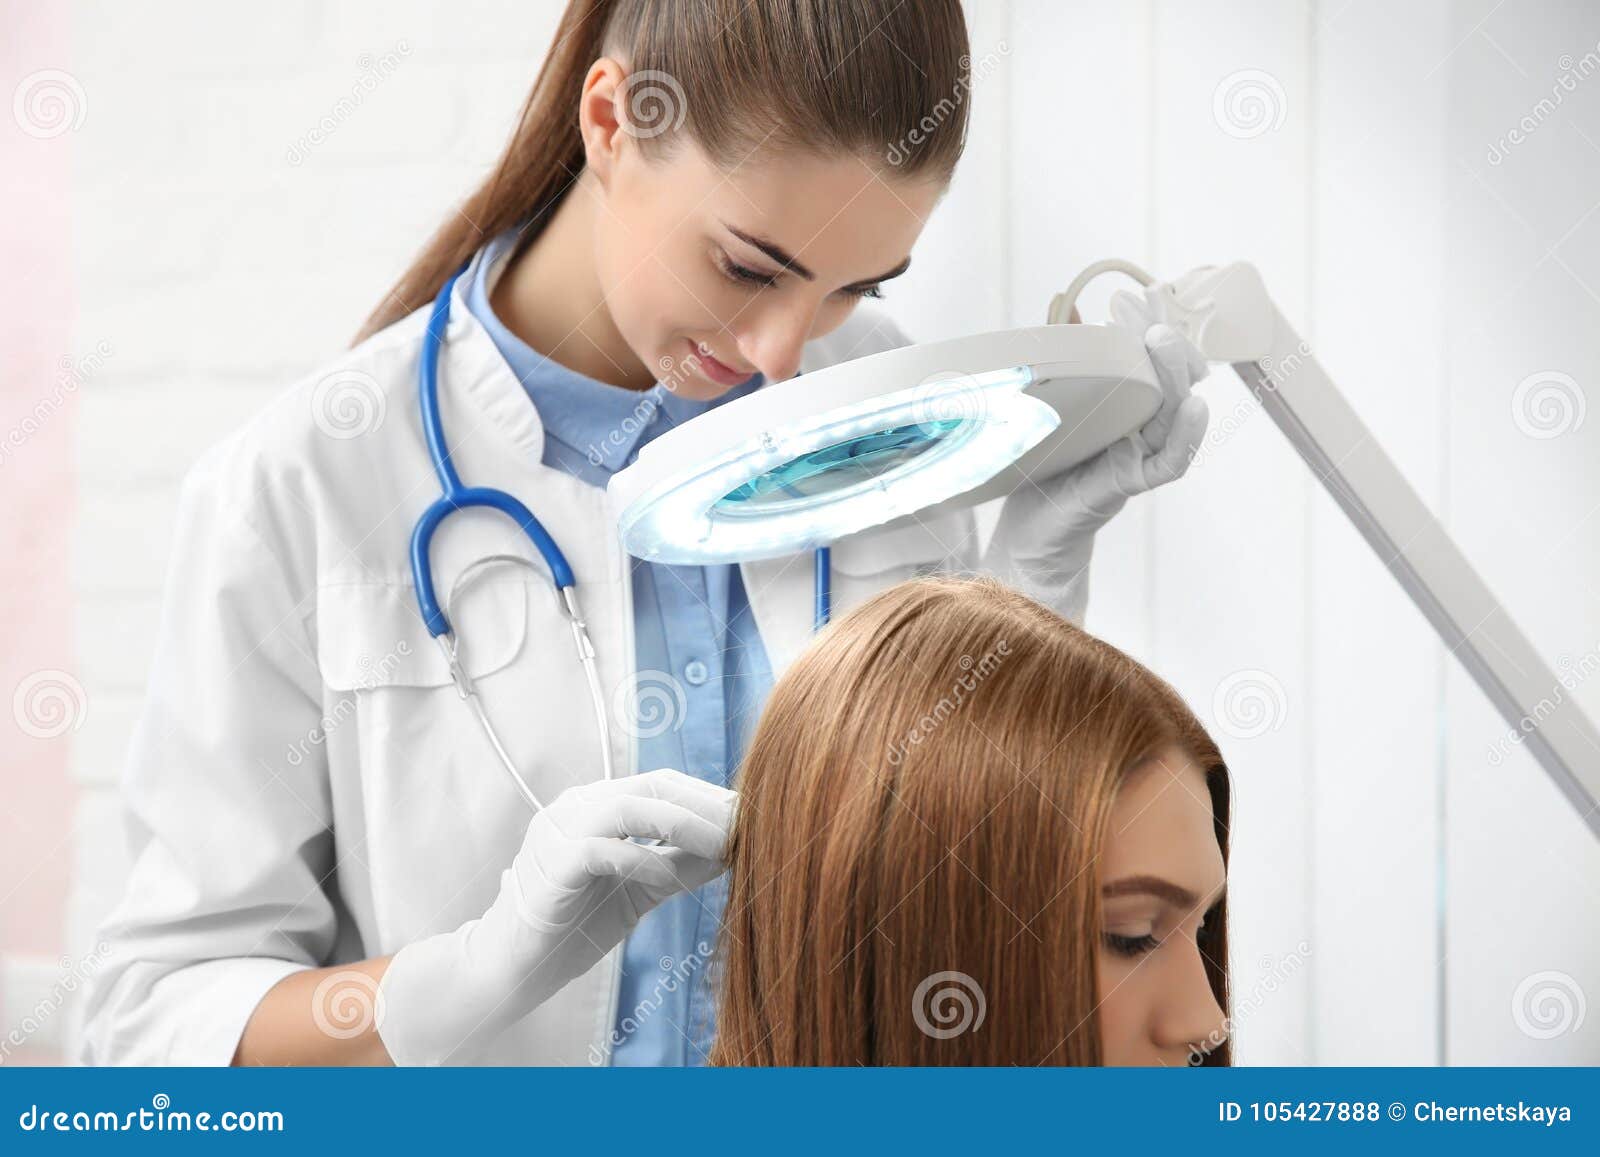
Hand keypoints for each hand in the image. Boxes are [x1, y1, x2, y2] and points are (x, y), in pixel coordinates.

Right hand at [378, 768, 735, 1064]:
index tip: (753, 818)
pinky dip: (641, 862)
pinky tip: (669, 881)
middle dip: (706, 805)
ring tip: (722, 847)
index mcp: (599, 804)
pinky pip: (602, 850)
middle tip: (750, 826)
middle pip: (654, 786)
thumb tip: (733, 850)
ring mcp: (560, 829)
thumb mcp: (641, 890)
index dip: (710, 798)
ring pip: (630, 807)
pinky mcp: (550, 862)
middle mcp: (578, 805)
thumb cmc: (575, 925)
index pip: (664, 784)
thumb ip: (679, 865)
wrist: (513, 965)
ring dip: (684, 824)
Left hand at [979, 285, 1210, 623]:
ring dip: (1174, 375)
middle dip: (1163, 342)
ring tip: (1164, 340)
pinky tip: (1194, 407)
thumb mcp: (1048, 405)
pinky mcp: (1128, 484)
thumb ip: (1067, 361)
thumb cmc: (1039, 468)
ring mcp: (1137, 455)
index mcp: (1120, 405)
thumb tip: (1072, 309)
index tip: (1137, 295)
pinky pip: (1168, 462)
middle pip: (1168, 381)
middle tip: (1149, 308)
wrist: (1026, 531)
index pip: (1146, 360)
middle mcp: (1136, 427)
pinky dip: (1186, 437)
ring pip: (1172, 414)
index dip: (1146, 327)